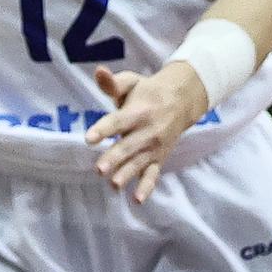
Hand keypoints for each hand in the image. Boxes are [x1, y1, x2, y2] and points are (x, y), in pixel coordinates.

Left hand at [86, 62, 210, 201]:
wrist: (182, 101)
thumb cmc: (147, 92)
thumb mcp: (132, 82)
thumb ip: (113, 82)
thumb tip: (98, 71)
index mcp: (138, 111)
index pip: (118, 121)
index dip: (103, 129)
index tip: (89, 138)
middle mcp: (147, 130)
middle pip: (128, 146)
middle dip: (114, 158)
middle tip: (99, 169)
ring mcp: (154, 147)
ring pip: (138, 163)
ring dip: (126, 174)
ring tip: (114, 184)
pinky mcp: (158, 158)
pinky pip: (153, 174)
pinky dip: (147, 187)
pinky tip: (137, 199)